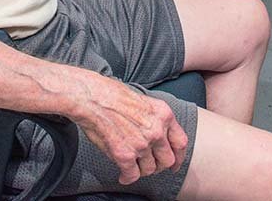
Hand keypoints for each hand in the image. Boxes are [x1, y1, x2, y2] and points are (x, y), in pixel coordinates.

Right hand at [72, 72, 187, 184]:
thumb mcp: (142, 99)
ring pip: (149, 170)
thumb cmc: (111, 93)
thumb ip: (154, 118)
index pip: (180, 142)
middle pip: (167, 160)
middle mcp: (156, 130)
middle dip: (157, 165)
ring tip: (130, 165)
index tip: (174, 164)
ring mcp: (142, 143)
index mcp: (163, 114)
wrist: (91, 96)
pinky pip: (132, 175)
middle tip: (147, 164)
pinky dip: (126, 177)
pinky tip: (122, 174)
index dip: (178, 157)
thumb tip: (157, 136)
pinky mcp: (125, 155)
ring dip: (140, 170)